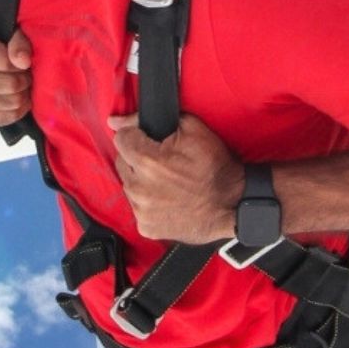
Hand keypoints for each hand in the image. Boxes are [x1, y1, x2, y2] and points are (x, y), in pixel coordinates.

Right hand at [0, 27, 31, 127]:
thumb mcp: (6, 33)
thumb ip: (18, 41)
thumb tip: (23, 62)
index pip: (5, 62)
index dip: (22, 64)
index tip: (24, 63)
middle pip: (8, 85)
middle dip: (24, 81)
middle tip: (26, 76)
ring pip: (6, 103)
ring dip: (22, 97)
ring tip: (22, 88)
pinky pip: (0, 119)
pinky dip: (15, 112)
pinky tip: (17, 102)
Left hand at [110, 112, 241, 242]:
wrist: (232, 205)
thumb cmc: (215, 168)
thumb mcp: (193, 130)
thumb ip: (152, 120)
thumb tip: (116, 121)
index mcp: (148, 162)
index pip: (122, 139)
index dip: (136, 136)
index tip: (149, 141)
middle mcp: (139, 188)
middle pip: (122, 162)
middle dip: (138, 158)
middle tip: (163, 161)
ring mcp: (141, 211)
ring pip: (128, 185)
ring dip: (141, 180)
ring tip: (166, 181)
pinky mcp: (146, 227)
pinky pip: (137, 207)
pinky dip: (147, 201)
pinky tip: (166, 198)